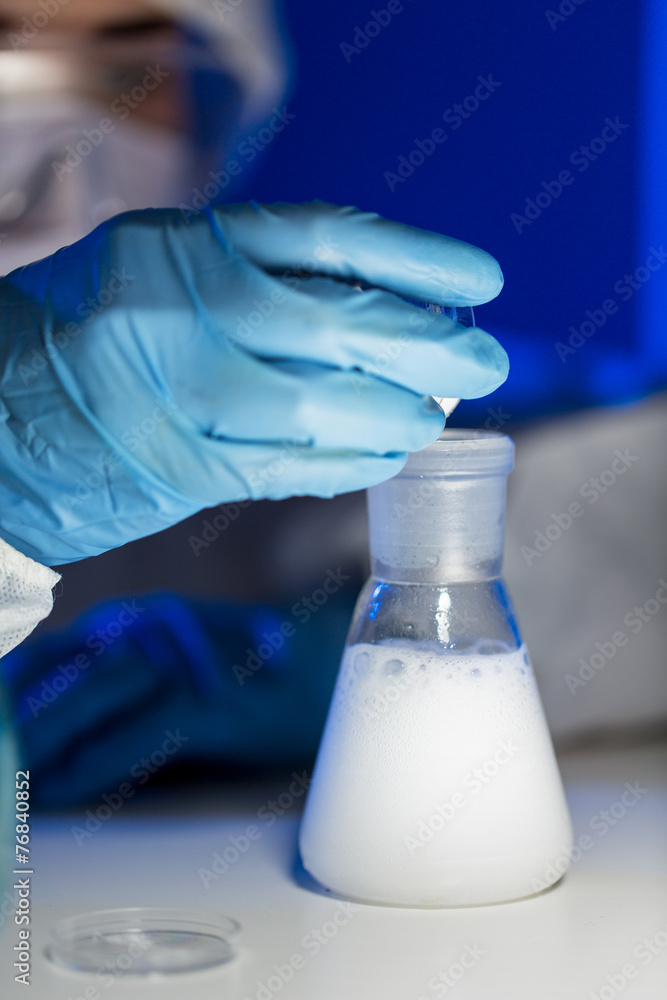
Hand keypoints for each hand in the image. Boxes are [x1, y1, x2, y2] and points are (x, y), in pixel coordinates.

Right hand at [0, 201, 506, 564]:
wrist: (0, 412)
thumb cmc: (86, 327)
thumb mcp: (158, 264)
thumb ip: (252, 272)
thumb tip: (379, 304)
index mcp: (185, 246)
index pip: (328, 238)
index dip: (418, 259)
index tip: (481, 281)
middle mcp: (187, 313)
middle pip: (342, 324)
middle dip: (431, 347)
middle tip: (488, 362)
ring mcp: (185, 396)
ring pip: (325, 407)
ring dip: (398, 416)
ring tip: (434, 417)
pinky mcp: (184, 469)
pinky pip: (291, 469)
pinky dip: (350, 466)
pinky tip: (385, 457)